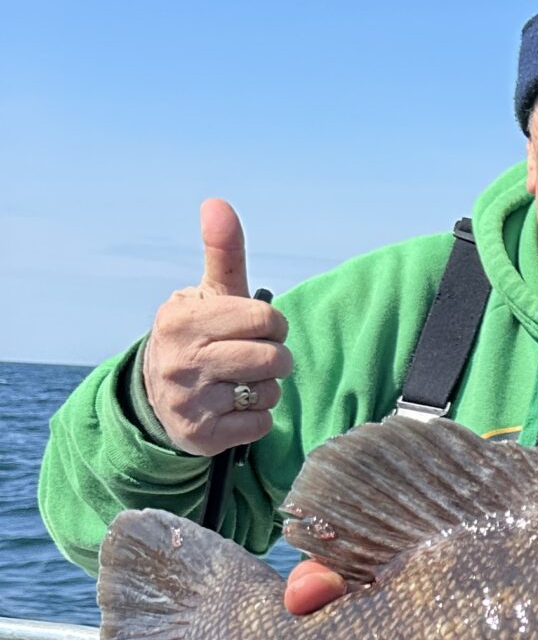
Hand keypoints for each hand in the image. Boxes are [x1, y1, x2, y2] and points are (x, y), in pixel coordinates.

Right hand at [140, 199, 291, 455]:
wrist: (160, 398)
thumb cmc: (200, 335)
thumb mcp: (208, 293)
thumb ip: (222, 253)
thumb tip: (217, 203)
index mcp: (182, 320)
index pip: (265, 319)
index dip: (271, 324)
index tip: (255, 328)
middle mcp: (181, 360)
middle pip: (273, 358)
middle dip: (275, 357)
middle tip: (253, 356)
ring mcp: (189, 402)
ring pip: (269, 392)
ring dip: (266, 387)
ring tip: (239, 381)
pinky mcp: (202, 436)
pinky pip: (261, 424)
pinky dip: (257, 417)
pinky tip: (233, 407)